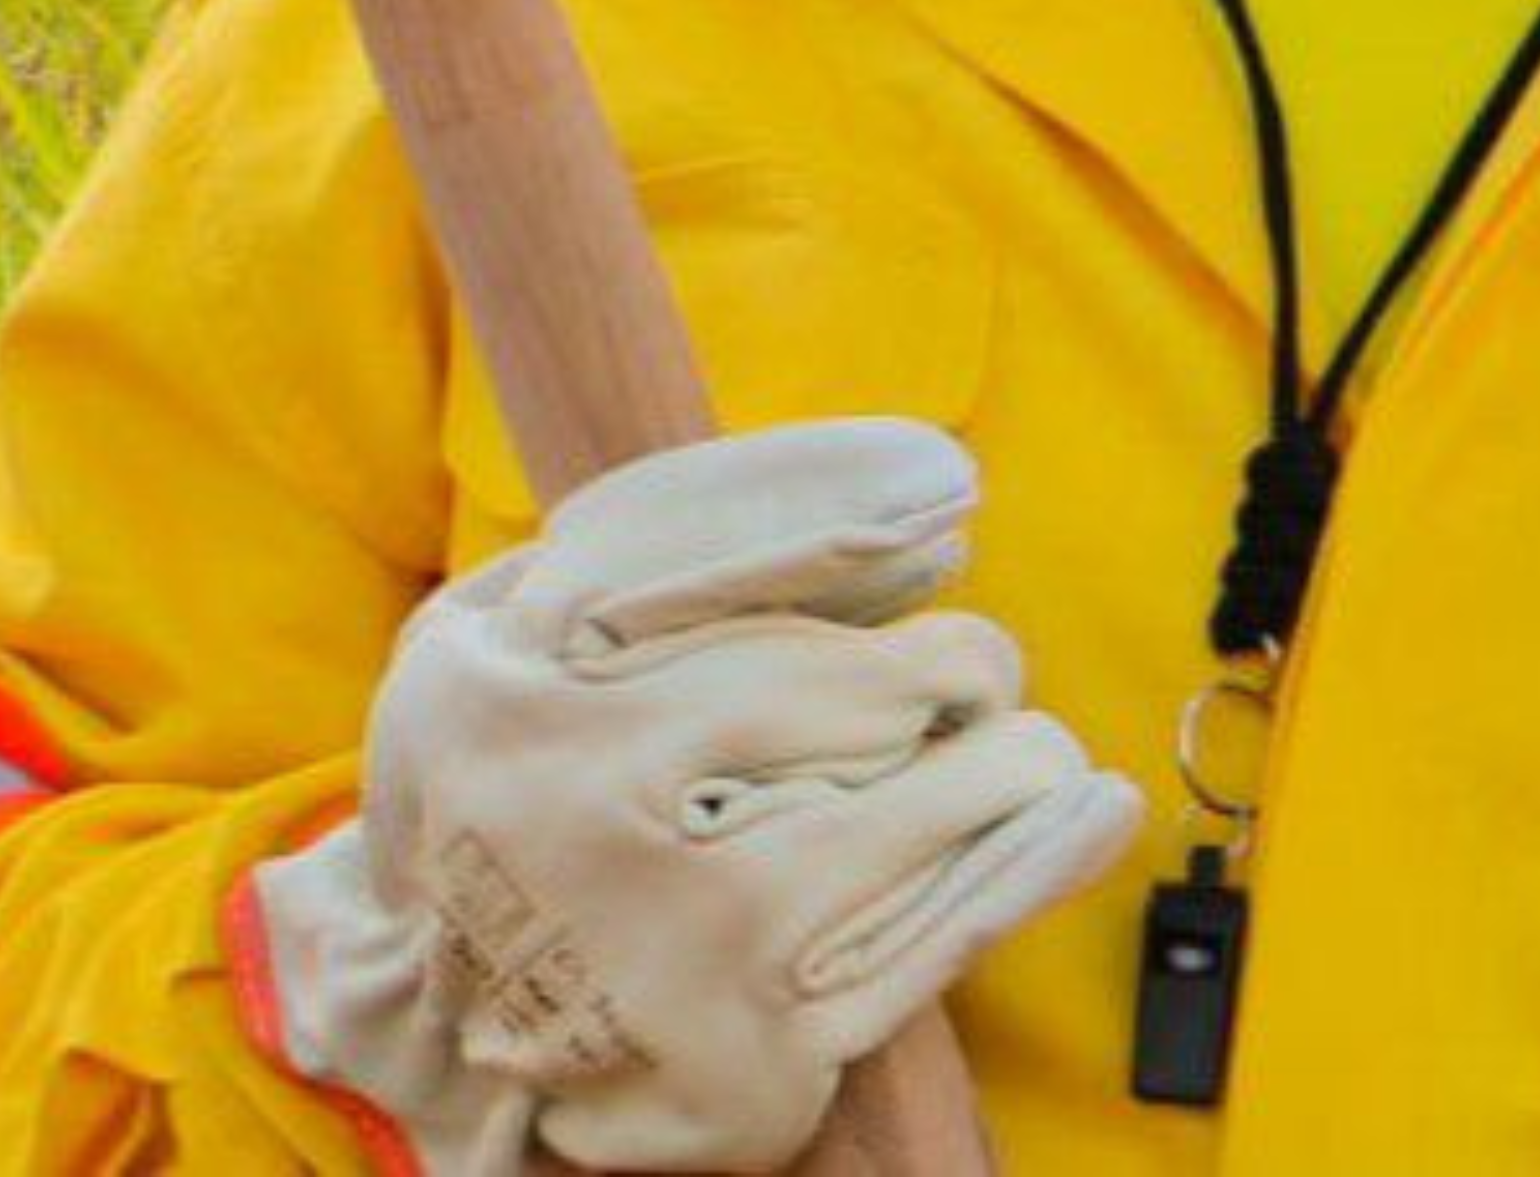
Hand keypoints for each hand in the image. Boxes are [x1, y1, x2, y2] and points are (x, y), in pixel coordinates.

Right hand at [245, 419, 1141, 1175]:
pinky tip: (1090, 810)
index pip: (715, 578)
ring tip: (1028, 745)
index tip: (947, 494)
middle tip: (979, 668)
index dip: (849, 532)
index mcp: (519, 696)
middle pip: (838, 694)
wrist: (449, 1033)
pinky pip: (938, 937)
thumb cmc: (494, 796)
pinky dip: (1032, 863)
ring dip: (1004, 763)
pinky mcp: (764, 1044)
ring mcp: (689, 937)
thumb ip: (609, 558)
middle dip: (947, 670)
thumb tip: (848, 514)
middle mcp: (600, 812)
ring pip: (911, 812)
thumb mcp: (481, 647)